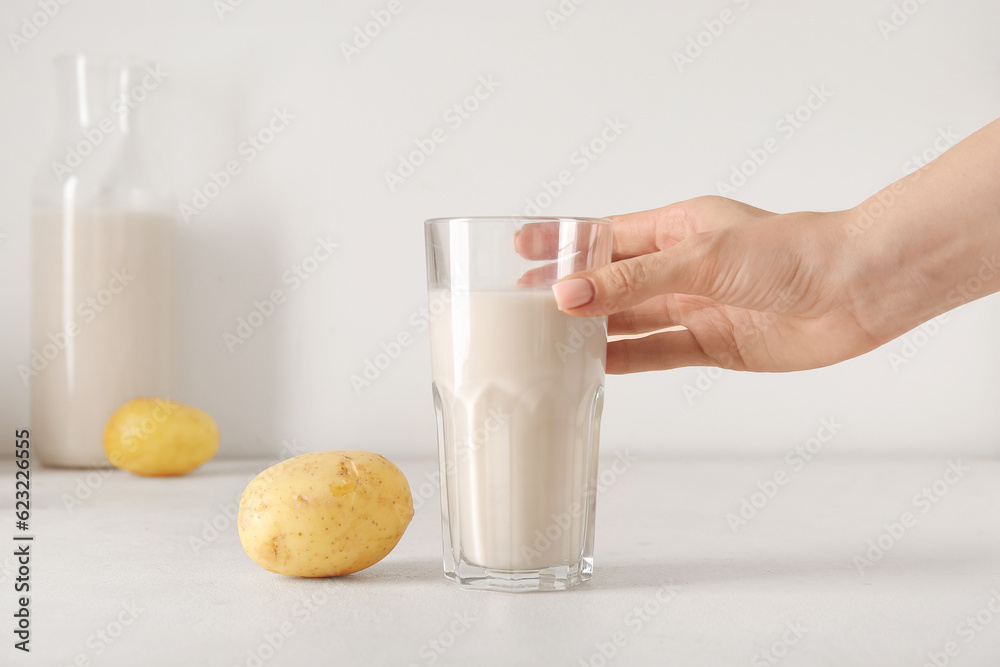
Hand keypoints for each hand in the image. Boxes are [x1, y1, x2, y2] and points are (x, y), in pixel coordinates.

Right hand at [542, 196, 882, 373]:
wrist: (855, 291)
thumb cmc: (791, 252)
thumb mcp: (700, 257)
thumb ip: (633, 281)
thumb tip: (570, 295)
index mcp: (678, 227)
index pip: (606, 236)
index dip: (564, 243)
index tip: (523, 249)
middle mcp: (683, 267)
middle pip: (612, 281)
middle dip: (570, 291)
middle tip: (520, 304)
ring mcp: (696, 306)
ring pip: (630, 319)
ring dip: (592, 329)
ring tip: (544, 339)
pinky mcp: (713, 344)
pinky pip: (657, 352)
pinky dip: (624, 360)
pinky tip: (593, 364)